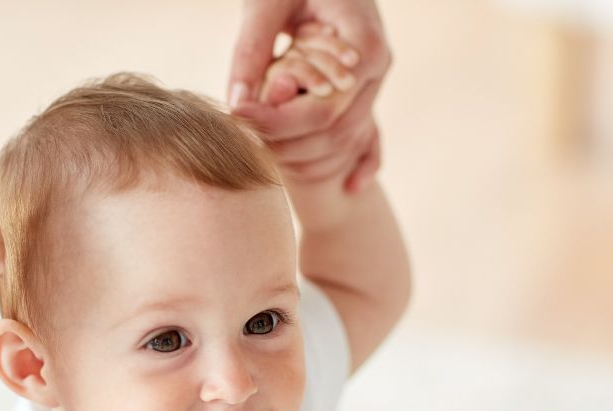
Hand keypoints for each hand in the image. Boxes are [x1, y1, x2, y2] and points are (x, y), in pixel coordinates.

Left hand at [228, 0, 389, 192]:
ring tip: (261, 151)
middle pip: (334, 131)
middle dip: (286, 143)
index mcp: (363, 46)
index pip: (323, 107)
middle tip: (242, 137)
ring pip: (346, 141)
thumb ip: (252, 47)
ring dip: (305, 157)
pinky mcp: (366, 92)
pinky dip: (365, 165)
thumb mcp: (269, 0)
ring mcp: (374, 84)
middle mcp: (375, 71)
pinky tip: (351, 189)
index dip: (278, 121)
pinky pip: (374, 138)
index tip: (238, 117)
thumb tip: (236, 104)